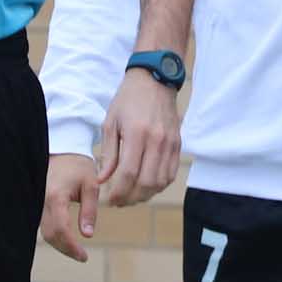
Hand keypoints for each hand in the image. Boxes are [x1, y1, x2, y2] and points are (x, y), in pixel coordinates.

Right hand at [40, 152, 101, 260]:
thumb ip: (90, 210)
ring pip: (44, 232)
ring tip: (77, 250)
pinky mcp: (35, 204)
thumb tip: (87, 235)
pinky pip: (42, 225)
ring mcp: (35, 203)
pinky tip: (67, 239)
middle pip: (49, 235)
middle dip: (65, 249)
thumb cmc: (78, 166)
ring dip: (59, 244)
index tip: (84, 257)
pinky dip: (54, 235)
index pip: (60, 229)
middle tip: (82, 257)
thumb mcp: (91, 185)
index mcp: (55, 196)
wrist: (61, 151)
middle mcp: (40, 202)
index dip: (71, 247)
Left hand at [97, 71, 182, 207]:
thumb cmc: (128, 100)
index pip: (129, 173)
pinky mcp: (178, 144)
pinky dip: (159, 185)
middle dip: (131, 197)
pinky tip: (147, 186)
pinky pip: (171, 173)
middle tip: (119, 201)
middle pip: (147, 182)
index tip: (110, 200)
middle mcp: (157, 140)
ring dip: (146, 194)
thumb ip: (109, 153)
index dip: (119, 191)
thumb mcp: (111, 123)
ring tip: (132, 196)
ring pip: (161, 181)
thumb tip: (103, 179)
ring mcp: (170, 143)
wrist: (155, 80)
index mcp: (137, 134)